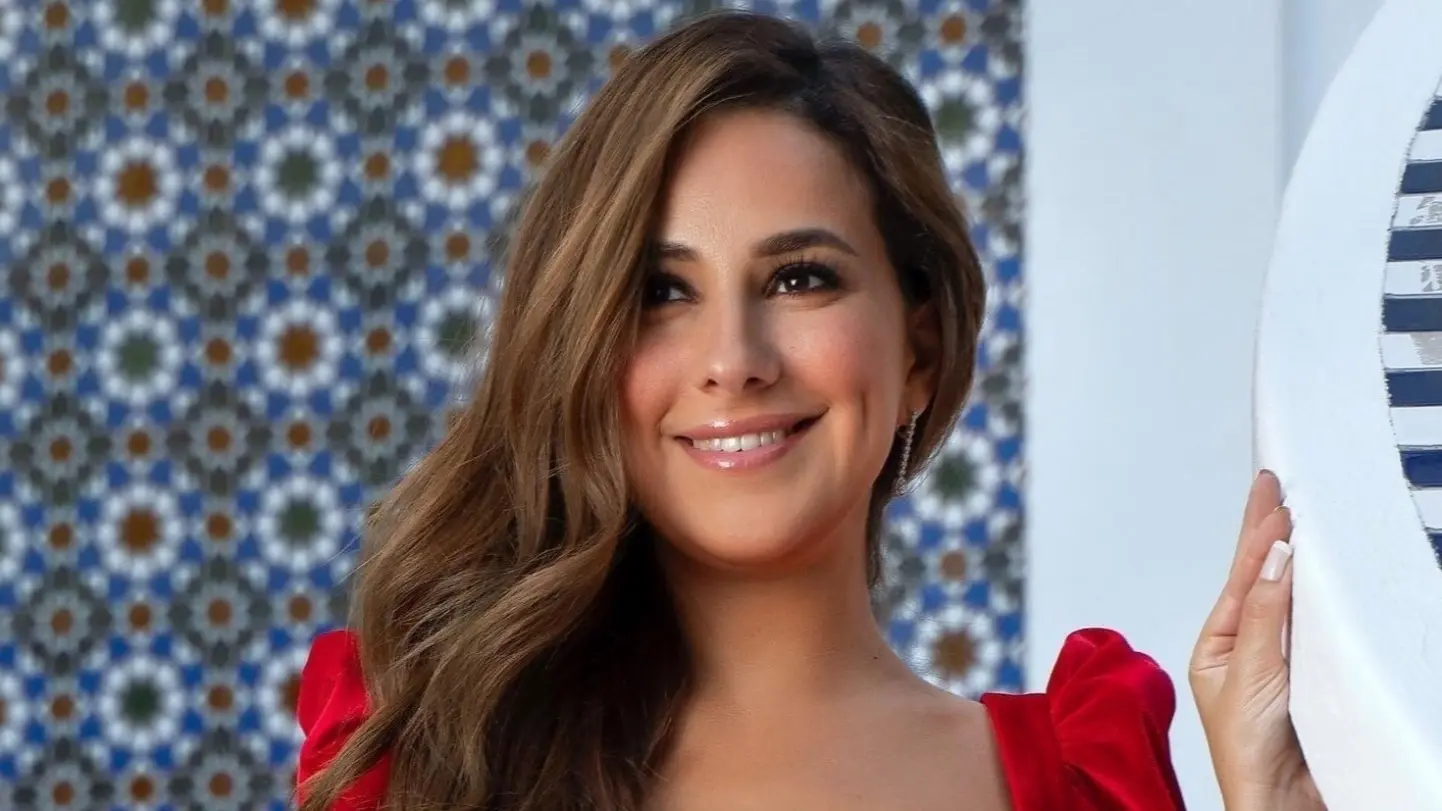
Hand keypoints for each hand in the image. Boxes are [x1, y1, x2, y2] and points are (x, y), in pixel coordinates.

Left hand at [1189, 470, 1323, 810]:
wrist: (1280, 803)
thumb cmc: (1248, 755)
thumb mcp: (1249, 673)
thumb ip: (1263, 614)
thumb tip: (1275, 558)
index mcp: (1217, 645)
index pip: (1238, 577)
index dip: (1254, 533)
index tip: (1267, 493)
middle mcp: (1243, 648)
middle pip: (1255, 577)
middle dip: (1263, 531)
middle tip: (1272, 485)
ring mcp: (1274, 659)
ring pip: (1281, 596)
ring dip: (1284, 556)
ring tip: (1286, 511)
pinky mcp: (1304, 675)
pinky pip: (1306, 624)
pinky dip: (1308, 593)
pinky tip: (1309, 570)